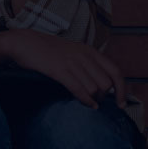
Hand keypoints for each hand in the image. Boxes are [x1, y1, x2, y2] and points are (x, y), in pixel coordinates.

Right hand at [3, 29, 126, 105]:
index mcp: (91, 51)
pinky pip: (79, 89)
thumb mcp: (74, 53)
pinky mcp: (60, 70)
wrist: (25, 43)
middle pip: (107, 84)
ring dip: (94, 99)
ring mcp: (73, 63)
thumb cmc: (49, 51)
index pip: (116, 72)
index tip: (122, 103)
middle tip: (98, 102)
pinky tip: (88, 105)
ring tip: (89, 102)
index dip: (122, 90)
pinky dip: (86, 100)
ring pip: (95, 88)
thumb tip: (102, 85)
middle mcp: (85, 56)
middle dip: (105, 97)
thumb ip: (88, 65)